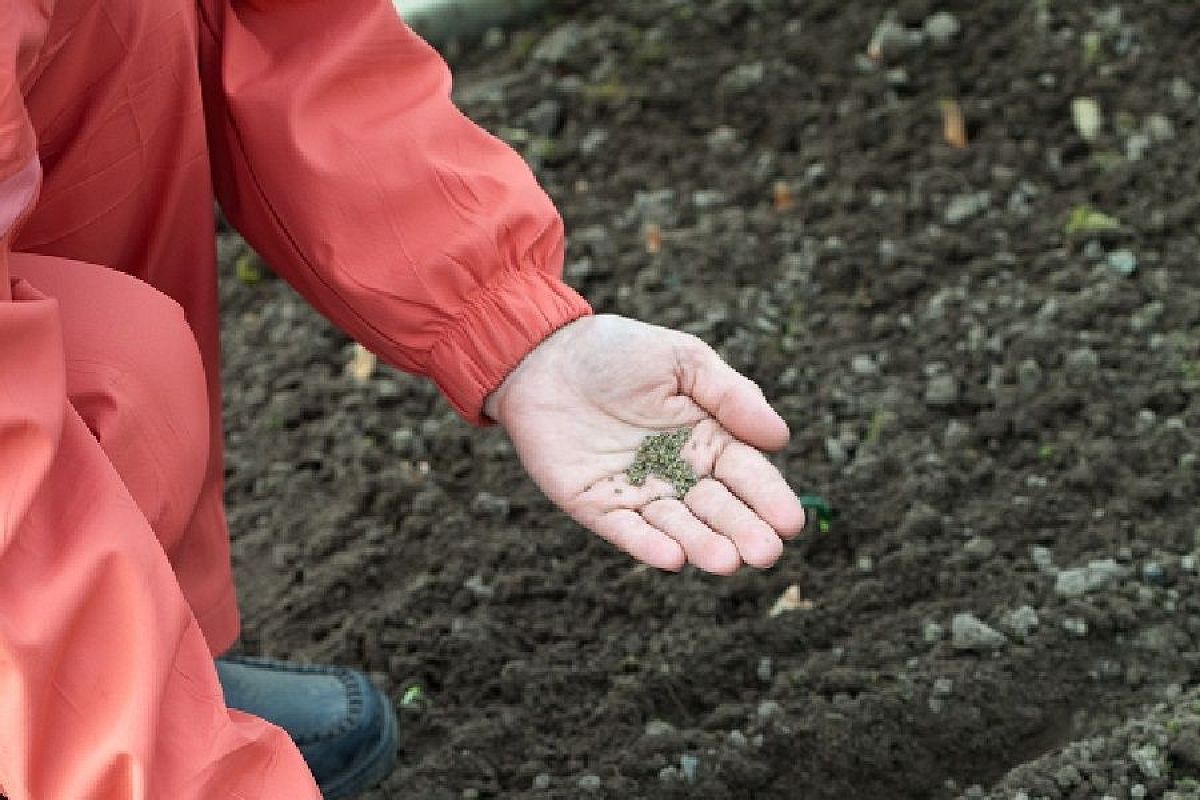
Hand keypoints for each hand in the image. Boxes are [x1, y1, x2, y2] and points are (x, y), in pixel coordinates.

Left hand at [484, 314, 805, 573]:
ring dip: (702, 546)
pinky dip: (647, 545)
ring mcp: (638, 493)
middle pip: (718, 509)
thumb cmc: (619, 351)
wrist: (544, 355)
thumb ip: (731, 396)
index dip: (769, 498)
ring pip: (677, 527)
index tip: (791, 522)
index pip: (747, 475)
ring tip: (726, 561)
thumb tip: (781, 438)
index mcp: (709, 440)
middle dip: (743, 531)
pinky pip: (625, 531)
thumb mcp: (683, 360)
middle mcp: (679, 474)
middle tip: (765, 552)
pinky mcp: (596, 506)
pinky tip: (671, 558)